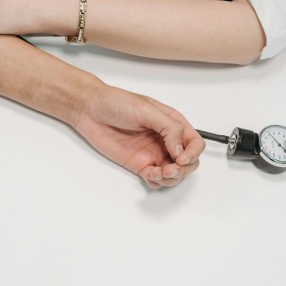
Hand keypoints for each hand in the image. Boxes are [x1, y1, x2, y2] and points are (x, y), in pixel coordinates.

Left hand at [75, 84, 203, 188]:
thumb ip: (169, 128)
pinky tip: (149, 176)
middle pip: (188, 162)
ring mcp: (153, 153)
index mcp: (173, 123)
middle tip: (169, 169)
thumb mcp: (147, 109)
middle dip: (183, 169)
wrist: (91, 111)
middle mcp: (166, 140)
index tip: (181, 158)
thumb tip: (180, 149)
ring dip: (171, 179)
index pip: (195, 143)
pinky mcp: (139, 164)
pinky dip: (157, 182)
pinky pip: (155, 179)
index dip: (192, 153)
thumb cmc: (116, 103)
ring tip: (159, 174)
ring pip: (174, 174)